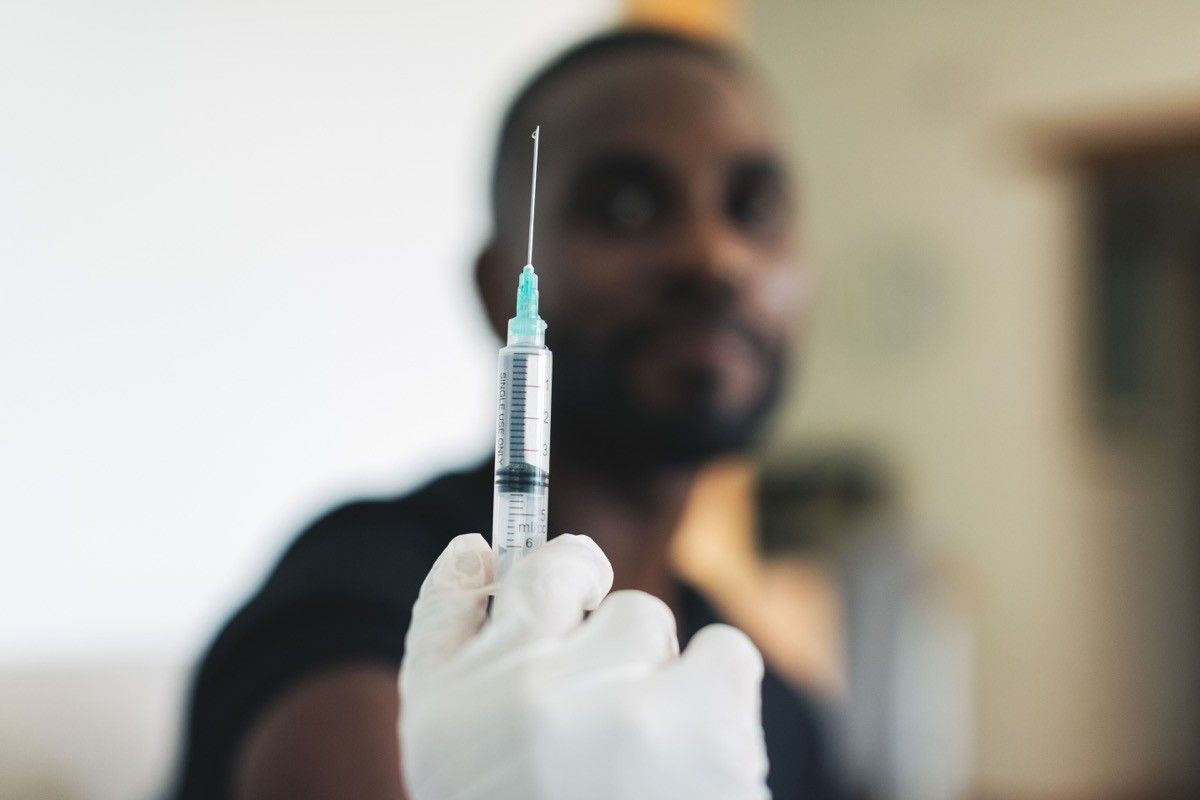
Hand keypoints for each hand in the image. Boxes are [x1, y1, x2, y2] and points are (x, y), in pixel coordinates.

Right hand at [399, 533, 770, 799]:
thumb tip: (479, 547)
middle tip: (615, 702)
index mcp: (448, 711)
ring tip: (653, 772)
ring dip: (661, 681)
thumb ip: (457, 657)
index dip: (531, 574)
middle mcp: (514, 693)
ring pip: (650, 622)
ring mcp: (605, 704)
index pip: (484, 584)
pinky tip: (701, 775)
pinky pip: (725, 654)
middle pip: (575, 579)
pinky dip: (721, 706)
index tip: (545, 584)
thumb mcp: (460, 768)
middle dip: (600, 621)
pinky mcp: (694, 723)